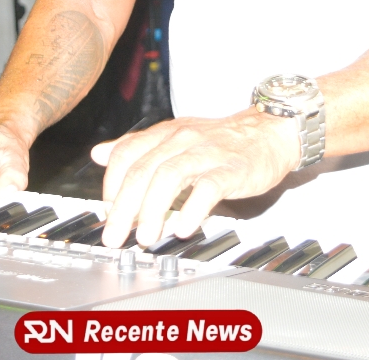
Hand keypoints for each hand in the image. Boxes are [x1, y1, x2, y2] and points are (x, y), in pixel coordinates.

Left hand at [90, 110, 299, 248]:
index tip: (107, 211)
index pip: (126, 153)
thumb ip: (136, 146)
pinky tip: (183, 228)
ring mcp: (207, 153)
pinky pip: (208, 188)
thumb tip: (98, 154)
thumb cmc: (221, 140)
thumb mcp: (174, 136)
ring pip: (169, 178)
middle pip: (143, 171)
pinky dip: (192, 209)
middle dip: (123, 208)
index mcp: (166, 133)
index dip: (111, 184)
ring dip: (152, 211)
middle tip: (115, 236)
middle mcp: (182, 139)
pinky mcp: (231, 169)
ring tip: (146, 238)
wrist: (270, 131)